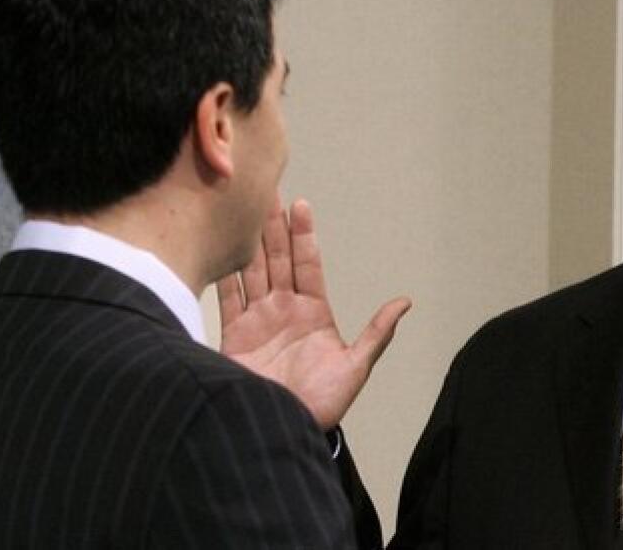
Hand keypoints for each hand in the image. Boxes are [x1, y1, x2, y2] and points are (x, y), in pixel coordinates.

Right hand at [218, 197, 410, 426]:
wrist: (282, 432)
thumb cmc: (322, 405)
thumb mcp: (355, 367)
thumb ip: (376, 333)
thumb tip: (405, 302)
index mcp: (313, 312)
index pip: (307, 264)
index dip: (303, 235)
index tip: (301, 204)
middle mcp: (283, 309)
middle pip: (276, 259)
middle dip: (272, 226)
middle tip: (266, 190)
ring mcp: (257, 320)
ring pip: (251, 270)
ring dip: (247, 241)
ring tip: (240, 208)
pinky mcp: (233, 336)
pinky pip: (227, 298)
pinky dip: (223, 273)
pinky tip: (218, 247)